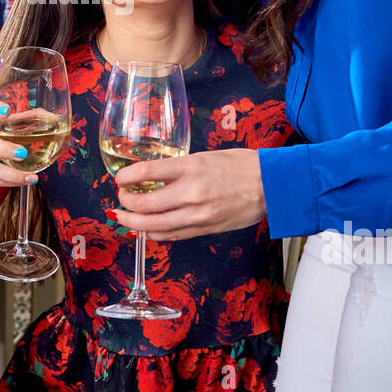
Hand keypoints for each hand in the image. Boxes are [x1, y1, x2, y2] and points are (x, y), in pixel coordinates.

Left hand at [111, 147, 265, 240]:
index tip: (119, 179)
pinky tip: (145, 230)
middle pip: (144, 204)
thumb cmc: (242, 166)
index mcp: (190, 167)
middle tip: (120, 200)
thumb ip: (178, 168)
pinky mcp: (204, 230)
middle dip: (125, 204)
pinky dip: (153, 234)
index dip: (126, 177)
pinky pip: (171, 235)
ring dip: (133, 223)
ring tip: (124, 219)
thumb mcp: (205, 156)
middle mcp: (191, 192)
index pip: (145, 172)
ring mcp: (197, 215)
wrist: (272, 186)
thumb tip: (152, 176)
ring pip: (153, 226)